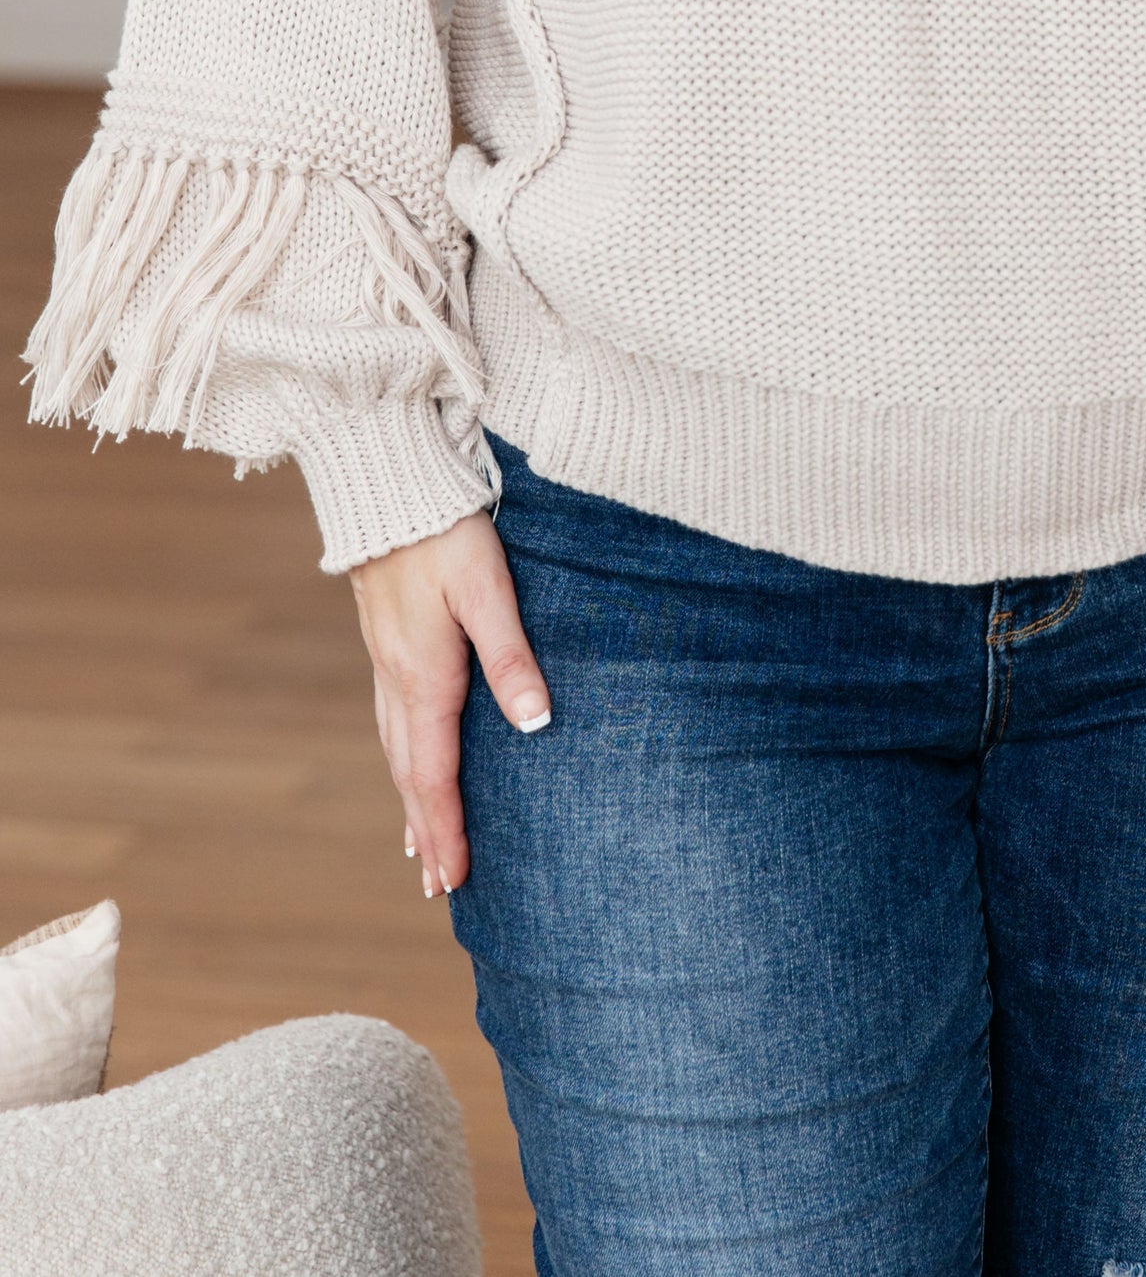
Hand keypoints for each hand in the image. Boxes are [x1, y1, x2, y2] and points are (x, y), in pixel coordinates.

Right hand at [348, 512, 550, 898]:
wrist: (385, 483)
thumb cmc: (443, 529)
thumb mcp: (487, 587)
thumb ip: (511, 655)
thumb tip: (536, 723)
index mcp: (425, 676)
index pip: (435, 773)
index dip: (446, 828)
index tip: (455, 880)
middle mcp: (397, 679)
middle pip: (411, 773)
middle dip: (425, 831)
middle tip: (439, 888)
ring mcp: (385, 661)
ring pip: (396, 750)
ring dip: (410, 802)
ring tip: (419, 848)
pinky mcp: (385, 642)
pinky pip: (390, 721)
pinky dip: (400, 759)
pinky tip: (408, 762)